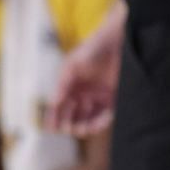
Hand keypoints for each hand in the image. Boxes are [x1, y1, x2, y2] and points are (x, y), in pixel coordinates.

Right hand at [47, 6, 125, 136]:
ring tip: (82, 128)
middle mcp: (82, 93)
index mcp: (70, 86)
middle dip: (68, 123)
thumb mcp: (73, 64)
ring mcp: (97, 97)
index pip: (59, 106)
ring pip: (87, 119)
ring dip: (83, 126)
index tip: (51, 127)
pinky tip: (95, 124)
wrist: (118, 41)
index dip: (54, 117)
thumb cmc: (93, 48)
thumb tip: (54, 102)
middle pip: (72, 115)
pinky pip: (104, 115)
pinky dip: (99, 122)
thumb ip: (63, 83)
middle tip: (68, 127)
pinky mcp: (112, 98)